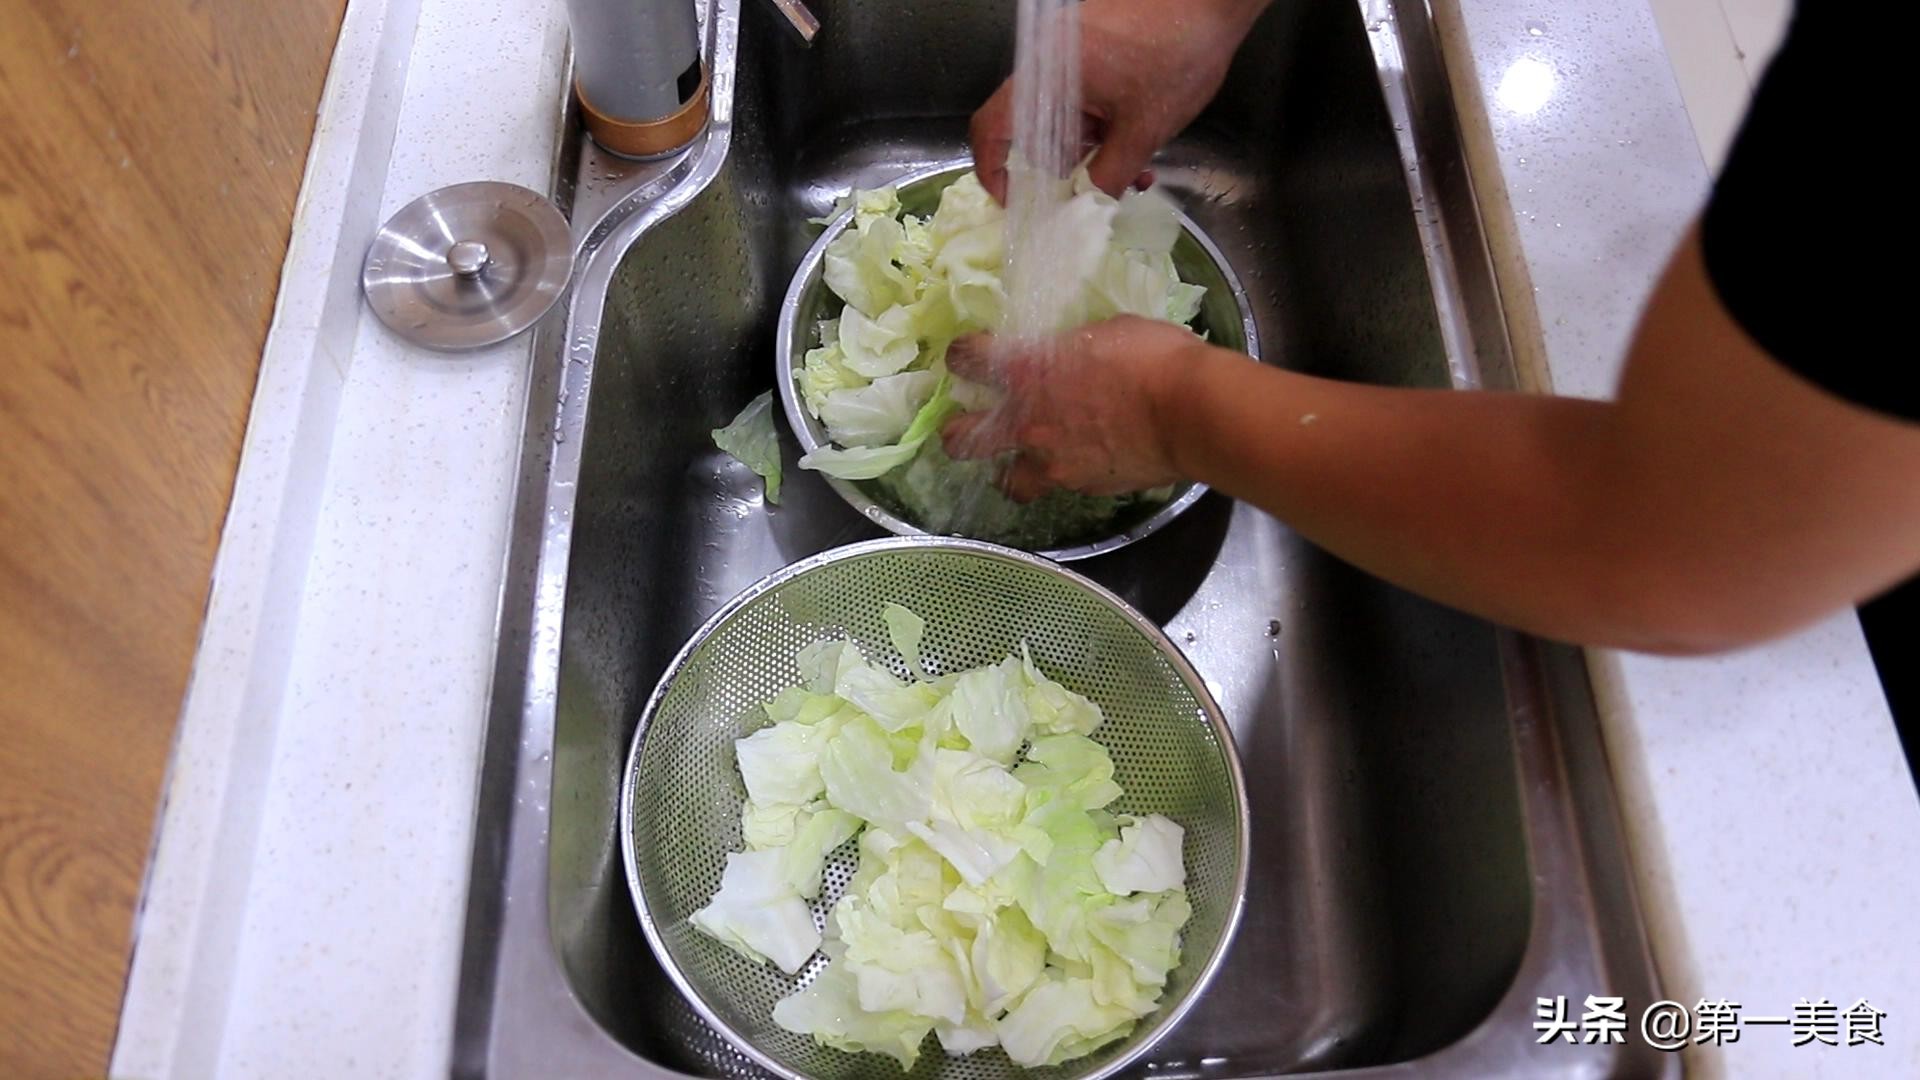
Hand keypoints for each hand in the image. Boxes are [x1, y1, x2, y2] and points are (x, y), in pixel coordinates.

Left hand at [941, 316, 1209, 500]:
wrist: (1189, 411)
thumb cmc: (1152, 357)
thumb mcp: (1105, 333)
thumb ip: (1073, 348)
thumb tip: (1071, 354)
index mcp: (1027, 372)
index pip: (968, 360)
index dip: (962, 357)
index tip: (965, 357)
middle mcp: (1027, 422)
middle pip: (961, 439)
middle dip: (957, 431)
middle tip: (967, 425)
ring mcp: (1051, 462)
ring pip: (1005, 480)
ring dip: (1007, 468)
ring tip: (1020, 460)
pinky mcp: (1081, 487)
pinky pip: (1056, 485)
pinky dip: (1061, 475)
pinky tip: (1079, 462)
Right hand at [969, 0, 1268, 200]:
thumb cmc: (1177, 52)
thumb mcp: (1143, 130)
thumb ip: (1108, 177)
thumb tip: (1085, 210)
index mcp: (1044, 74)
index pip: (992, 128)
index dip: (996, 171)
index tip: (1019, 202)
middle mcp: (1045, 57)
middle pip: (1032, 127)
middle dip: (1064, 169)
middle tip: (1097, 195)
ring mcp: (1068, 49)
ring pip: (1064, 115)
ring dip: (1093, 150)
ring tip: (1135, 173)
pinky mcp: (1092, 45)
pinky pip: (1084, 95)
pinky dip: (1103, 123)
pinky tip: (1136, 143)